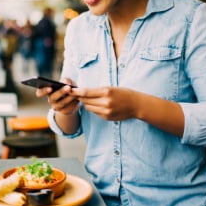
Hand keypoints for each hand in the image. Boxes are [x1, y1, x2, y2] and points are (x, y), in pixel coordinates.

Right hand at [36, 78, 79, 114]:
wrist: (75, 96)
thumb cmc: (68, 86)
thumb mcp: (68, 81)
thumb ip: (66, 80)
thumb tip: (66, 83)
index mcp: (47, 91)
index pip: (39, 93)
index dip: (43, 91)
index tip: (50, 88)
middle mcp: (50, 100)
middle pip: (52, 98)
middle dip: (61, 92)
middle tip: (68, 88)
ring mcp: (56, 107)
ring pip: (62, 103)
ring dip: (69, 98)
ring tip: (75, 93)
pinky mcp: (64, 111)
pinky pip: (68, 108)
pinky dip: (74, 103)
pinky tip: (77, 99)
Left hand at [70, 86, 184, 135]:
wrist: (136, 104)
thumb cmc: (123, 93)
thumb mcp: (111, 88)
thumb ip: (97, 91)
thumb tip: (82, 92)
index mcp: (106, 92)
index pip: (86, 92)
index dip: (77, 91)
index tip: (70, 90)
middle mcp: (105, 102)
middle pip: (86, 100)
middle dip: (80, 97)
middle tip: (74, 93)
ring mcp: (106, 111)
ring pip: (89, 107)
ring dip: (86, 103)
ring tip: (85, 98)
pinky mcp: (107, 117)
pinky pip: (95, 112)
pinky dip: (93, 108)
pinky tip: (95, 104)